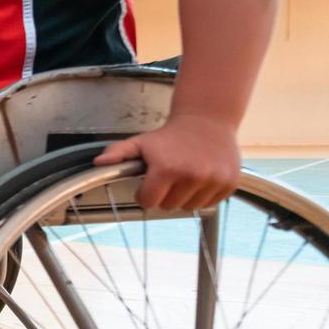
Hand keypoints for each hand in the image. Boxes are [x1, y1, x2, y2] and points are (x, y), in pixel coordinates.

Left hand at [93, 116, 240, 210]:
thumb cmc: (169, 136)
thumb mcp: (141, 142)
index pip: (149, 202)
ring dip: (184, 196)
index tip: (149, 183)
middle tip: (169, 175)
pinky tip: (201, 177)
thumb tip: (98, 162)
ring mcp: (213, 181)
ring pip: (189, 207)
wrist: (207, 121)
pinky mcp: (229, 184)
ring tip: (185, 175)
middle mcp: (192, 176)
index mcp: (167, 169)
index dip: (145, 194)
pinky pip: (209, 204)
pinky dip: (203, 195)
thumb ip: (119, 153)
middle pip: (169, 207)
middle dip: (165, 194)